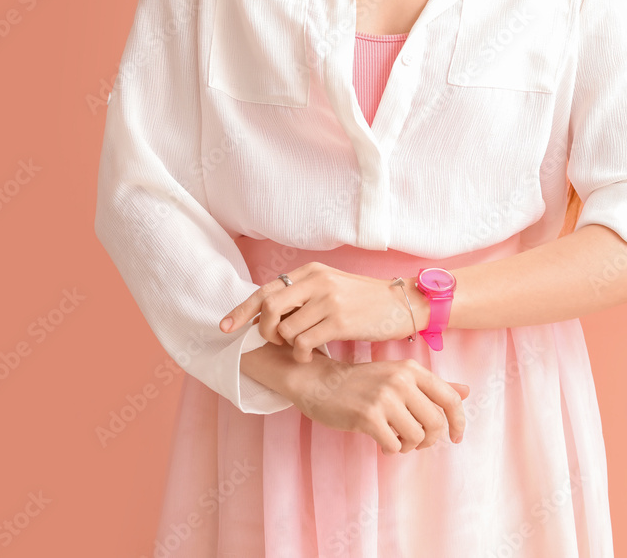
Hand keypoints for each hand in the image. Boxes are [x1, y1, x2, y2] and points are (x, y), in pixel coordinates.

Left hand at [219, 261, 430, 362]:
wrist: (401, 303)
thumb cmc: (364, 299)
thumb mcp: (331, 286)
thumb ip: (302, 294)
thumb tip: (267, 312)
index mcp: (310, 271)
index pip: (265, 290)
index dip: (240, 311)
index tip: (224, 328)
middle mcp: (316, 281)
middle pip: (269, 308)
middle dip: (264, 331)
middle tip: (274, 342)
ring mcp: (327, 300)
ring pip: (285, 329)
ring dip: (287, 345)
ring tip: (301, 348)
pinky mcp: (339, 321)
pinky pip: (303, 343)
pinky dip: (301, 353)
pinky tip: (311, 355)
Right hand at [287, 356, 469, 454]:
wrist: (321, 383)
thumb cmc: (363, 383)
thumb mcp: (399, 376)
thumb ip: (433, 386)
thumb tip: (467, 391)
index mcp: (412, 369)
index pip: (450, 398)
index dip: (458, 422)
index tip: (456, 437)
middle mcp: (400, 380)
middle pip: (436, 423)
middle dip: (429, 439)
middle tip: (415, 440)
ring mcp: (384, 397)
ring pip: (417, 437)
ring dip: (409, 445)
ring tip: (396, 440)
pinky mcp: (367, 416)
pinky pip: (394, 445)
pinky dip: (392, 449)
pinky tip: (383, 443)